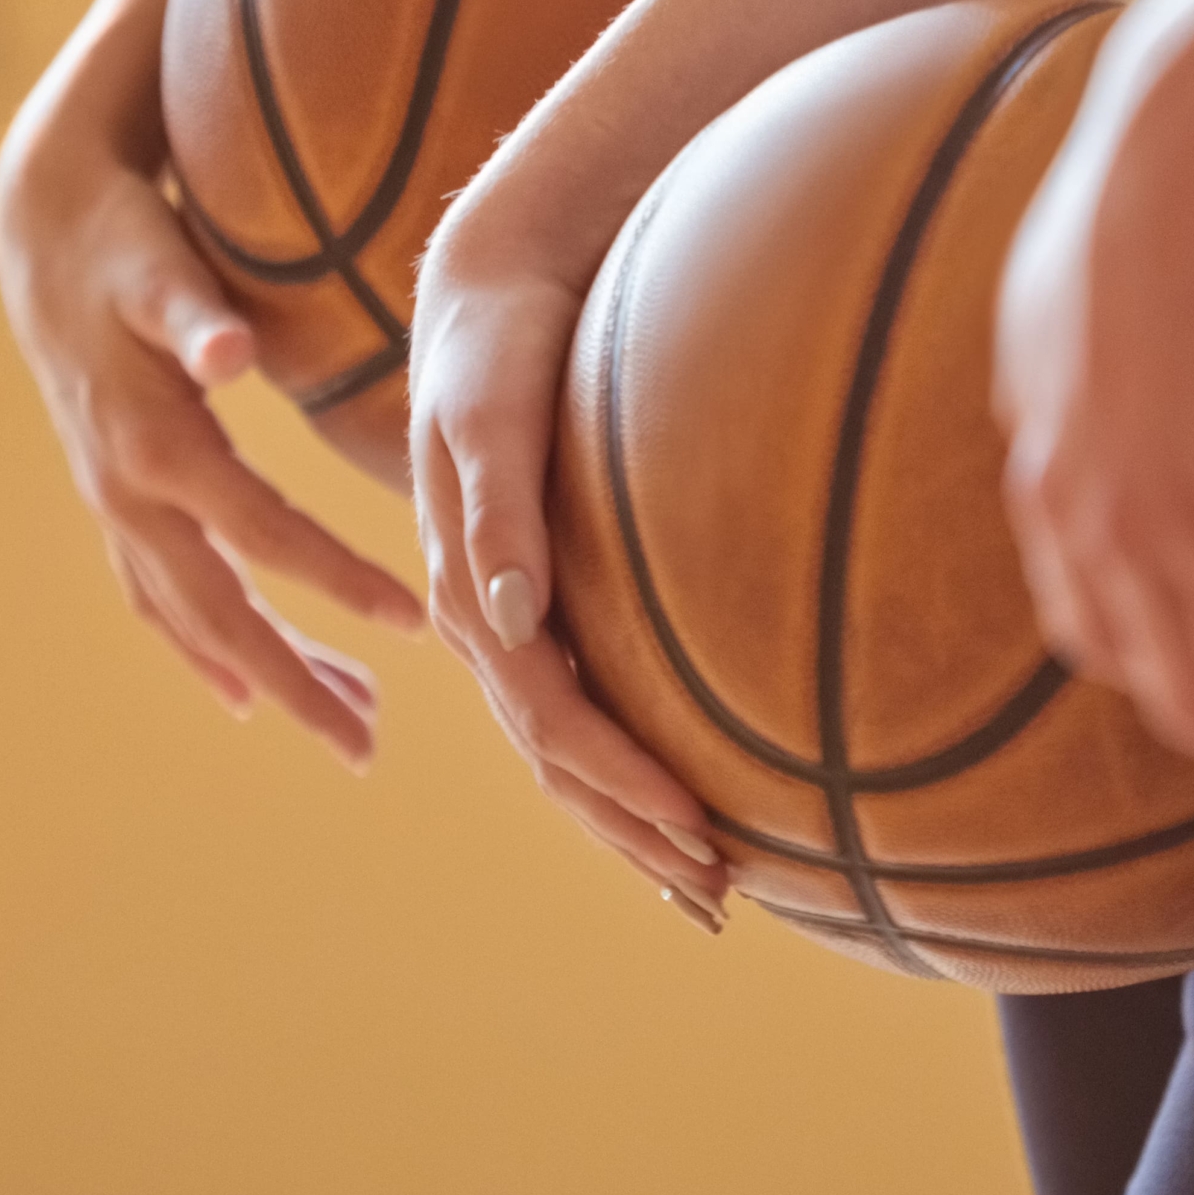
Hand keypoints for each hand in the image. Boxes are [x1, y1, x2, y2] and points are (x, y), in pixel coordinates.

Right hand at [0, 111, 422, 763]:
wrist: (46, 232)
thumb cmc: (127, 244)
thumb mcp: (161, 270)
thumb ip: (196, 313)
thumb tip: (228, 351)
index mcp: (157, 446)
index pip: (262, 534)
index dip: (338, 579)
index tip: (418, 623)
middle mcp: (129, 491)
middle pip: (219, 612)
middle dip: (294, 683)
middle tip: (367, 750)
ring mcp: (114, 504)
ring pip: (192, 618)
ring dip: (265, 677)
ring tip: (348, 726)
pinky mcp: (115, 500)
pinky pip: (159, 599)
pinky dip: (202, 651)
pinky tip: (247, 690)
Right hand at [409, 188, 729, 925]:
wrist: (489, 293)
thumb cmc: (497, 344)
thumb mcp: (491, 411)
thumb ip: (497, 510)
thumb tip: (510, 616)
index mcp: (472, 593)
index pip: (554, 720)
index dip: (623, 785)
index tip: (700, 836)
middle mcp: (487, 621)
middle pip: (561, 761)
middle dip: (635, 836)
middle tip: (720, 901)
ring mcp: (511, 615)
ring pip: (568, 750)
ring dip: (630, 822)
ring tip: (705, 884)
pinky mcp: (541, 598)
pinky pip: (581, 705)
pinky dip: (625, 767)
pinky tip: (675, 798)